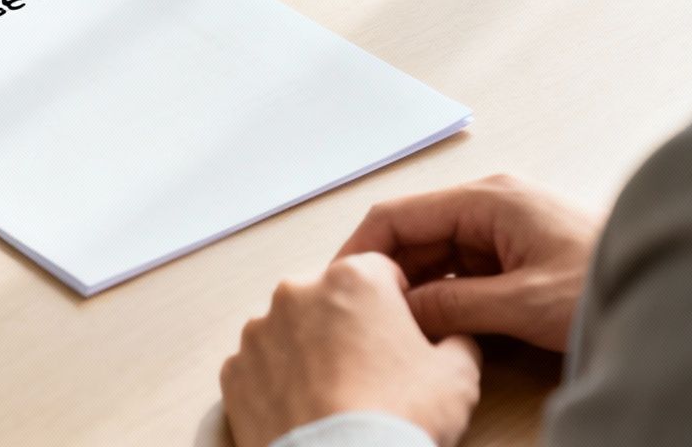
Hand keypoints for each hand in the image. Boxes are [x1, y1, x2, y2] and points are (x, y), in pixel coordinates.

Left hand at [222, 254, 482, 446]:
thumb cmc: (399, 418)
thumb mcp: (458, 376)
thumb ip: (456, 339)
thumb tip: (453, 337)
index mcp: (353, 278)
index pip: (382, 273)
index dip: (397, 305)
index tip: (402, 337)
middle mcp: (297, 291)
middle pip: (332, 298)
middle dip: (350, 326)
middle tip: (372, 373)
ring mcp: (259, 331)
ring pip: (292, 331)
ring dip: (311, 353)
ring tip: (336, 396)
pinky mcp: (234, 372)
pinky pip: (262, 368)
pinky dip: (279, 383)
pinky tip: (306, 411)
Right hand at [337, 175, 601, 351]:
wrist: (669, 291)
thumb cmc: (604, 284)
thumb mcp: (522, 303)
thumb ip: (453, 306)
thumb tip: (399, 313)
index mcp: (487, 199)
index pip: (398, 216)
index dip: (362, 252)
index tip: (340, 287)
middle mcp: (491, 203)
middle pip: (415, 235)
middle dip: (389, 275)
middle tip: (367, 317)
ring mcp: (504, 226)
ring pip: (437, 255)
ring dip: (418, 288)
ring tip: (401, 326)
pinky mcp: (517, 250)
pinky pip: (463, 269)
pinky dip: (446, 294)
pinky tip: (439, 324)